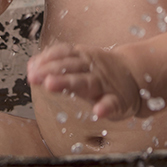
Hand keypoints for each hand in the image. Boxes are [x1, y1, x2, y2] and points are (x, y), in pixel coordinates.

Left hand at [26, 43, 143, 120]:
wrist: (136, 74)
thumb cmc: (101, 71)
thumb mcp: (80, 62)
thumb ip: (56, 65)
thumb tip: (31, 67)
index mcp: (82, 58)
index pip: (63, 54)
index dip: (46, 60)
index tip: (31, 69)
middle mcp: (92, 69)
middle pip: (70, 67)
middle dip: (51, 71)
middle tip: (34, 77)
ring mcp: (104, 84)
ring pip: (86, 82)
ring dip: (68, 83)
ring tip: (51, 85)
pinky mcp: (118, 101)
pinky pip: (112, 103)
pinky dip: (106, 107)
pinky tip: (99, 111)